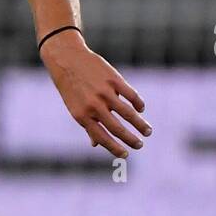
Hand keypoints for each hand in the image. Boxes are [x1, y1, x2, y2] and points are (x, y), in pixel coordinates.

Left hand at [40, 33, 150, 157]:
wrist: (67, 59)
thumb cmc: (71, 87)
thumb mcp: (75, 108)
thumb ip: (87, 125)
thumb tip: (96, 144)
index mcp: (83, 116)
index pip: (102, 137)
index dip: (115, 148)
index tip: (126, 155)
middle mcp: (94, 106)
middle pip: (117, 128)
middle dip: (131, 139)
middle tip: (140, 145)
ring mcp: (104, 92)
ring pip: (128, 113)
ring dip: (140, 124)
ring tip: (148, 132)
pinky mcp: (113, 79)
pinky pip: (130, 95)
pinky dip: (138, 103)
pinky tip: (141, 109)